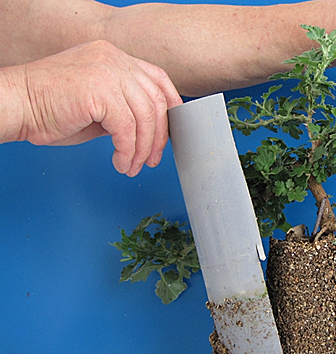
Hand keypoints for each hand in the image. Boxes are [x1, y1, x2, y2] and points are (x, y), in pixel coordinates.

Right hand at [13, 40, 181, 175]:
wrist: (15, 106)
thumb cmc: (49, 108)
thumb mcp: (98, 104)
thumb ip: (125, 108)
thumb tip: (150, 129)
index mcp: (113, 56)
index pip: (157, 78)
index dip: (170, 105)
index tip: (170, 131)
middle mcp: (112, 58)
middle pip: (156, 101)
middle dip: (158, 136)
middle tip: (151, 159)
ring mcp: (106, 71)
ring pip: (145, 118)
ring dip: (142, 149)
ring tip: (132, 165)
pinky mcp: (99, 90)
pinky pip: (128, 129)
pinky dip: (128, 151)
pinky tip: (120, 161)